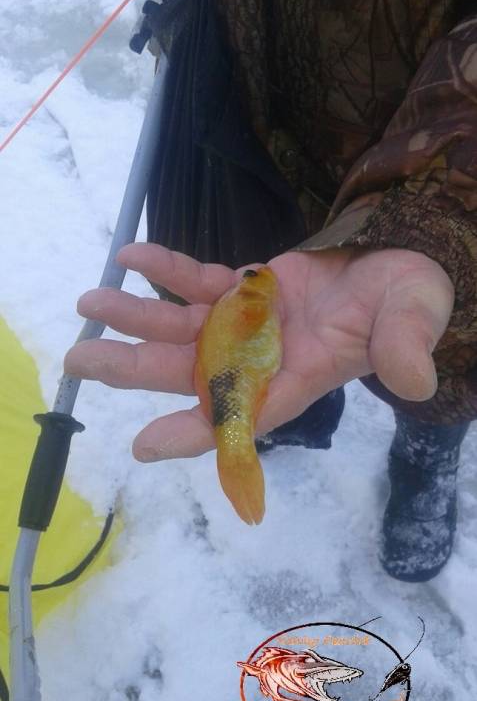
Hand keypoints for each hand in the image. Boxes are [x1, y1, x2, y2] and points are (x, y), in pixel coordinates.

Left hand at [64, 243, 453, 460]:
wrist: (398, 264)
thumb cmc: (409, 300)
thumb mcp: (412, 320)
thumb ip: (405, 347)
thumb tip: (416, 381)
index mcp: (296, 378)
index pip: (242, 414)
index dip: (196, 433)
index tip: (145, 445)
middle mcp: (261, 359)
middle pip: (189, 373)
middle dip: (134, 368)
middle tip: (79, 361)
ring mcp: (247, 324)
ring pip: (181, 327)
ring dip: (134, 316)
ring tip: (88, 303)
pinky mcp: (243, 288)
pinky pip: (196, 281)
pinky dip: (165, 269)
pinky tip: (131, 255)